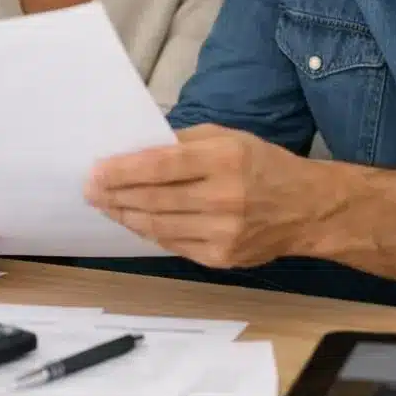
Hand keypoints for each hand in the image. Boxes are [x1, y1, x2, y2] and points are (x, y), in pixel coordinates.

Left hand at [84, 124, 325, 268]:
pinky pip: (172, 244)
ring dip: (125, 215)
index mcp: (225, 159)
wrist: (306, 209)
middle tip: (89, 190)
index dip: (123, 170)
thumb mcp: (228, 138)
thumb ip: (184, 144)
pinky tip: (134, 221)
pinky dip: (149, 232)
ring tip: (104, 205)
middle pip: (154, 199)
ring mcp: (222, 233)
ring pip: (158, 226)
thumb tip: (136, 151)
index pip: (161, 166)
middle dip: (115, 194)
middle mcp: (224, 198)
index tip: (95, 170)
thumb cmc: (263, 165)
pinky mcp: (220, 258)